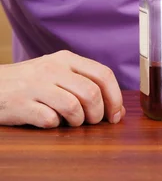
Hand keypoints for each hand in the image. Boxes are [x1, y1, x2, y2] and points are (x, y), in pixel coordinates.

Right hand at [0, 50, 125, 127]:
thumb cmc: (32, 82)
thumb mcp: (58, 72)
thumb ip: (85, 82)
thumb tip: (116, 107)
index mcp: (67, 58)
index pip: (103, 74)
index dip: (115, 97)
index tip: (116, 114)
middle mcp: (53, 68)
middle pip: (91, 93)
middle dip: (98, 114)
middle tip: (92, 122)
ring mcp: (36, 86)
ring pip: (74, 107)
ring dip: (79, 122)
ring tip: (72, 123)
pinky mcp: (22, 104)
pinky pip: (50, 120)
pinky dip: (55, 126)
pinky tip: (50, 121)